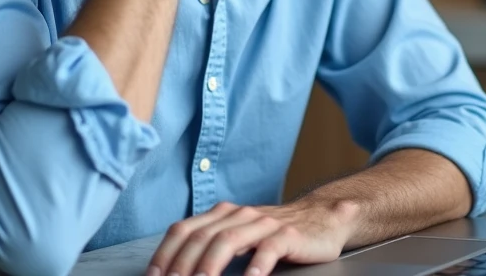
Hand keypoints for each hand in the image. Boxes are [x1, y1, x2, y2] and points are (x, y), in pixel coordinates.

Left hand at [147, 198, 358, 275]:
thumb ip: (211, 247)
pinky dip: (256, 265)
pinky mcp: (288, 234)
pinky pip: (268, 249)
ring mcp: (264, 223)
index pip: (183, 230)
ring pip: (229, 240)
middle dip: (182, 265)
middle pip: (201, 237)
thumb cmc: (274, 234)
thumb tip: (177, 272)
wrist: (321, 218)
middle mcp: (239, 215)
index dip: (164, 254)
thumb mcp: (238, 236)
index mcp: (222, 214)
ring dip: (210, 265)